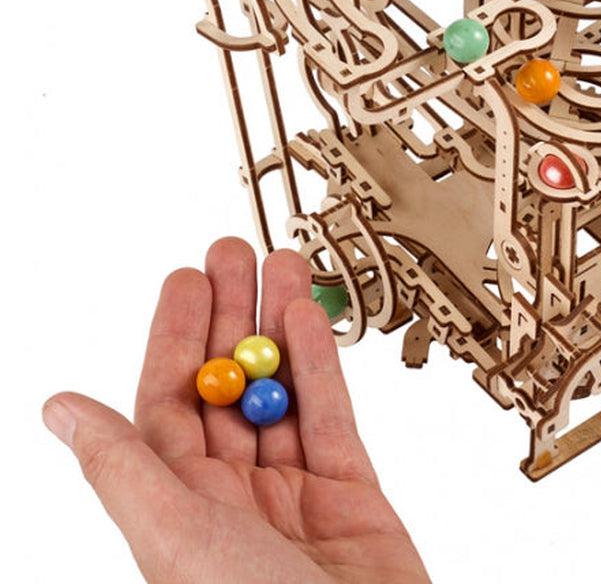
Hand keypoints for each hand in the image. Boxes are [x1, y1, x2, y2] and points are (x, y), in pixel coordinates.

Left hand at [42, 238, 430, 583]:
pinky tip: (310, 318)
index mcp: (181, 508)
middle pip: (229, 385)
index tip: (186, 278)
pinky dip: (322, 363)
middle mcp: (233, 496)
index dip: (175, 335)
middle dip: (230, 316)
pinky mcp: (351, 492)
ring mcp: (294, 491)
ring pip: (283, 390)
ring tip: (281, 265)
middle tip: (235, 252)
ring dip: (279, 326)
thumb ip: (123, 466)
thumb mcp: (174, 537)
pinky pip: (331, 414)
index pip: (170, 403)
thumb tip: (58, 409)